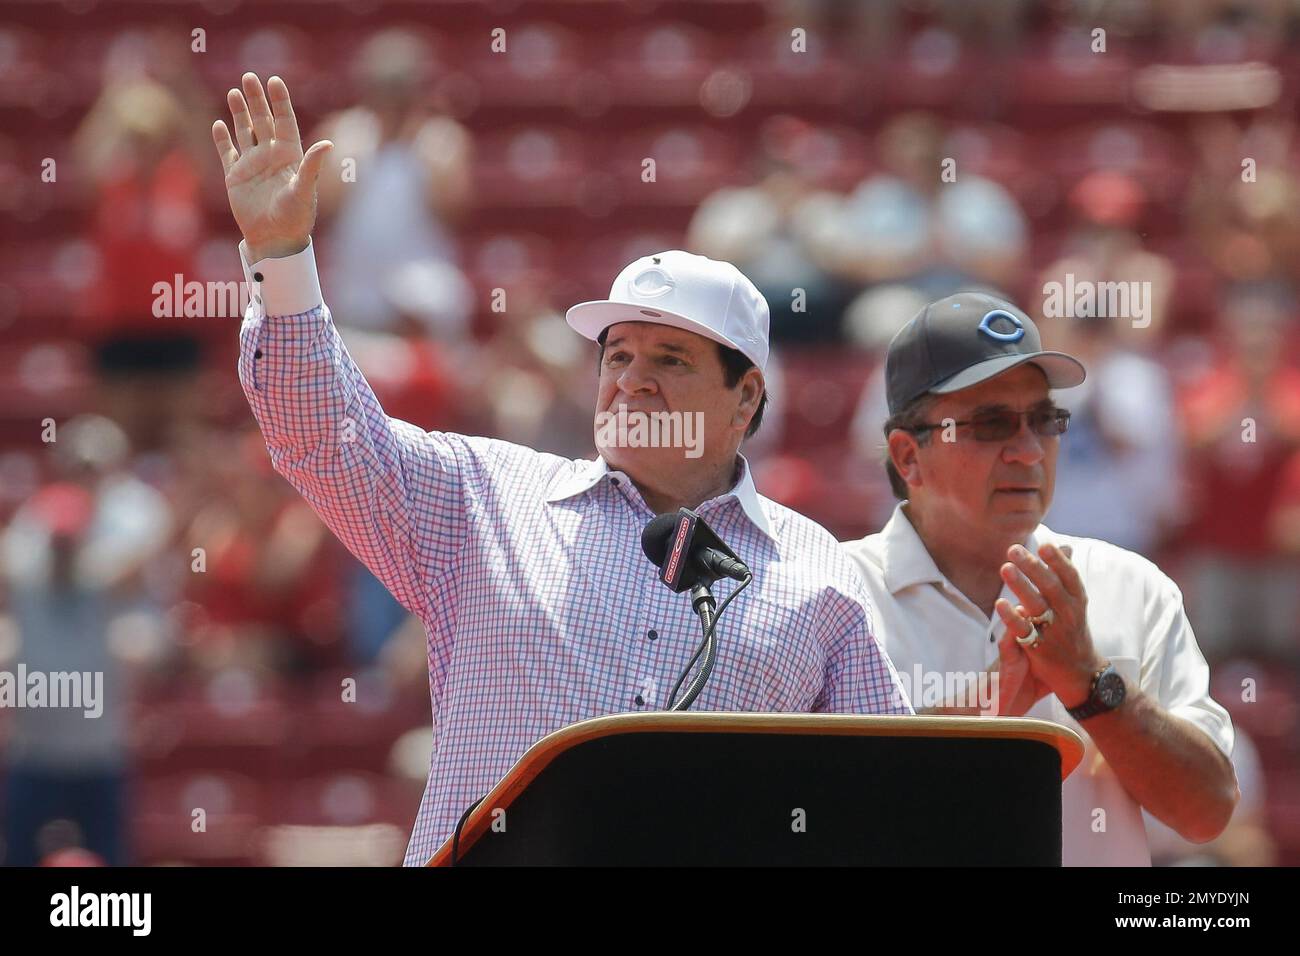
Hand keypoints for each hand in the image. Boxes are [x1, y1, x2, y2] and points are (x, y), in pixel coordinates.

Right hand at [211, 73, 332, 262]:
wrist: (274, 240)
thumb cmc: (295, 218)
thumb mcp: (305, 190)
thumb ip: (312, 166)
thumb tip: (328, 144)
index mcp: (290, 156)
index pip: (285, 121)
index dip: (280, 101)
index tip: (275, 81)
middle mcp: (271, 156)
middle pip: (263, 120)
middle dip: (257, 99)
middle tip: (249, 77)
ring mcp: (252, 165)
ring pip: (245, 131)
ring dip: (239, 113)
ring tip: (234, 92)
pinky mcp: (235, 176)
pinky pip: (227, 152)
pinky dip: (222, 139)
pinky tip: (219, 124)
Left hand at [995, 542, 1105, 708]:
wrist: (1080, 674)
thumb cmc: (1072, 632)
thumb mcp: (1075, 604)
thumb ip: (1066, 576)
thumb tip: (1064, 546)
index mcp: (1077, 601)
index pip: (1070, 577)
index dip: (1058, 561)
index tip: (1044, 546)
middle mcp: (1069, 614)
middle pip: (1051, 586)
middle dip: (1033, 567)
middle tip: (1014, 549)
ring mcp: (1055, 631)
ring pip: (1037, 605)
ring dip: (1020, 585)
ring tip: (1005, 567)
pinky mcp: (1039, 648)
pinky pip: (1024, 630)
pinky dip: (1012, 616)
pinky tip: (1000, 603)